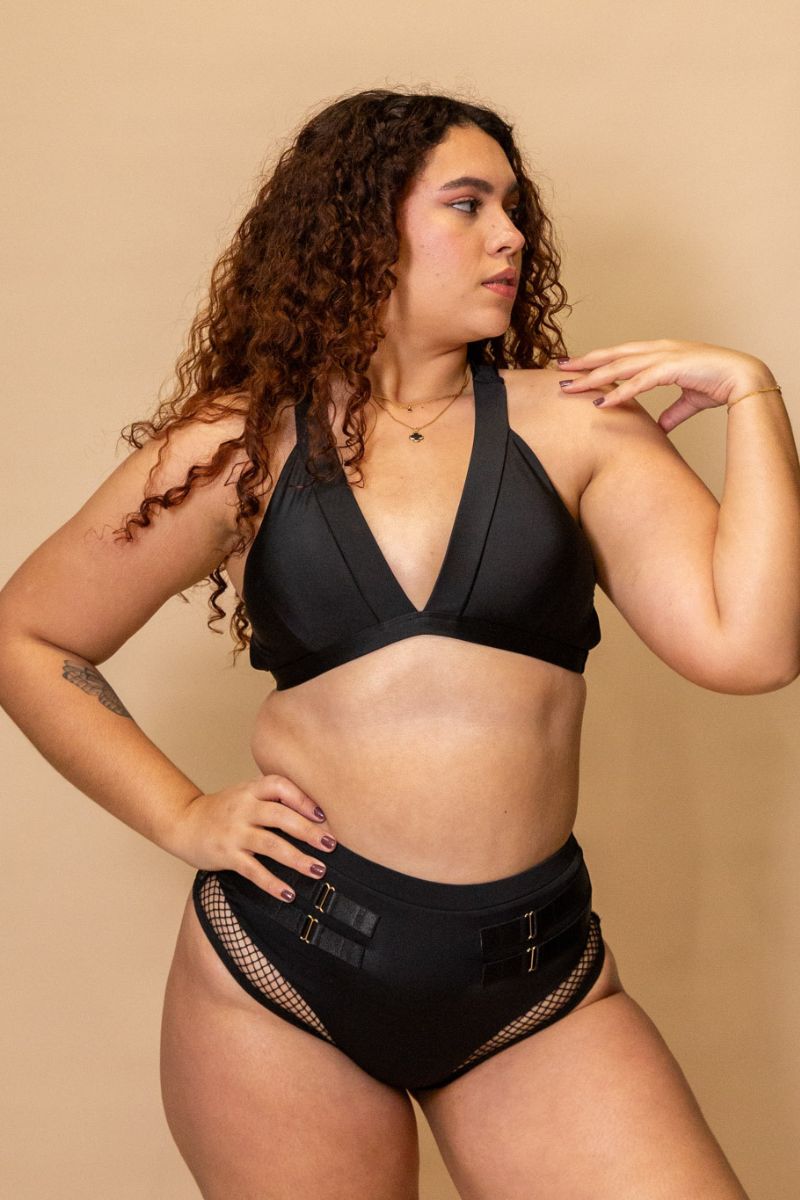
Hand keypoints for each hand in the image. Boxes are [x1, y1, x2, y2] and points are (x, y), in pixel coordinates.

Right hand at [166, 774, 337, 900]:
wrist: (183, 823)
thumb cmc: (222, 810)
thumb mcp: (245, 794)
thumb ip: (272, 798)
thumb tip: (315, 812)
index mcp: (250, 790)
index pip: (280, 786)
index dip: (302, 799)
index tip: (322, 815)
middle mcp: (243, 809)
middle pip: (280, 816)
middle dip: (309, 831)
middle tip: (331, 844)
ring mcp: (234, 832)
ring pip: (271, 845)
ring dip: (297, 859)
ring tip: (318, 870)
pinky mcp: (226, 855)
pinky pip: (252, 871)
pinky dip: (272, 883)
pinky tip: (288, 893)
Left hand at [555, 339, 778, 432]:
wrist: (746, 379)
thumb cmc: (719, 384)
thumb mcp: (688, 400)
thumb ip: (672, 412)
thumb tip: (659, 427)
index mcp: (660, 353)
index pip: (620, 355)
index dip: (596, 359)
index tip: (574, 366)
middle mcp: (659, 350)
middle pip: (612, 356)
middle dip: (584, 362)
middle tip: (558, 368)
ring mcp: (665, 357)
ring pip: (619, 366)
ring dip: (592, 377)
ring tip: (569, 387)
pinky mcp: (673, 368)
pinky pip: (639, 382)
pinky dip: (619, 392)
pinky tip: (601, 402)